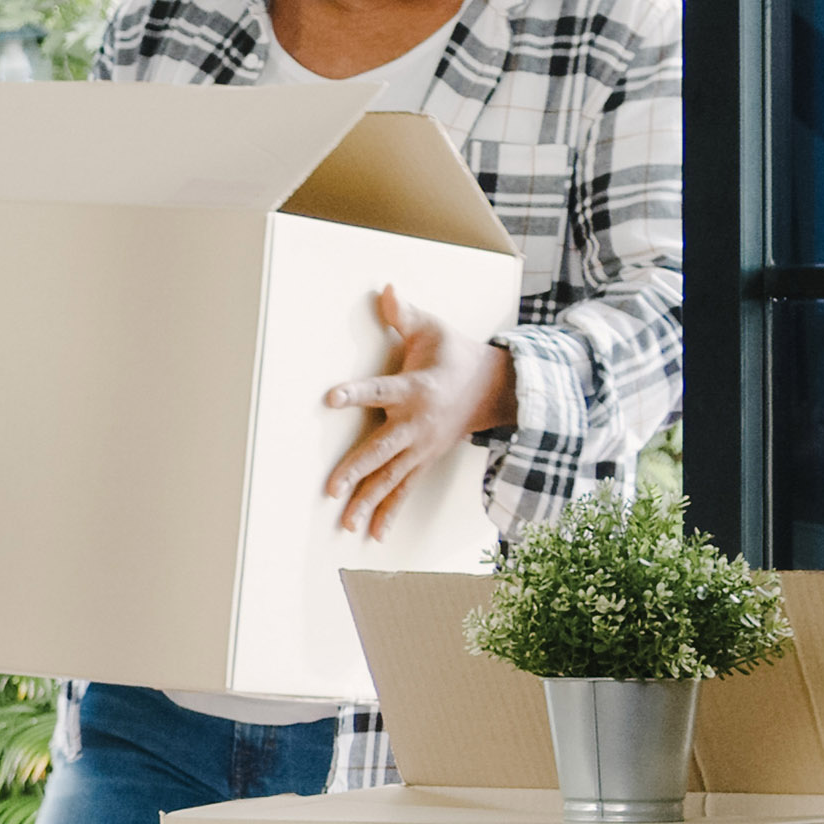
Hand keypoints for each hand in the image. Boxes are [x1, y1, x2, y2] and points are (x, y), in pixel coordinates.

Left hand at [322, 284, 517, 540]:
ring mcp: (422, 448)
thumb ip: (404, 314)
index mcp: (415, 389)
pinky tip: (372, 535)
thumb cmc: (454, 354)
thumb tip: (385, 288)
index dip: (356, 392)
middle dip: (357, 469)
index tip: (329, 397)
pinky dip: (388, 512)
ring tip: (345, 524)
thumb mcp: (432, 328)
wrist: (494, 389)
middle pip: (383, 449)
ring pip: (392, 478)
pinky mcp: (424, 461)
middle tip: (331, 488)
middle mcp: (417, 424)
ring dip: (368, 502)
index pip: (380, 390)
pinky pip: (404, 490)